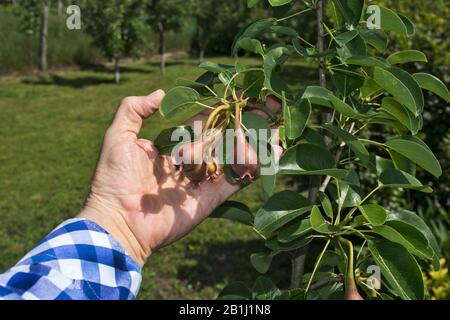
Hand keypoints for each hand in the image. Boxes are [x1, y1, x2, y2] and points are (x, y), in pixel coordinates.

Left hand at [78, 89, 280, 265]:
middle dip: (248, 122)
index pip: (204, 122)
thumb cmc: (114, 178)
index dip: (224, 109)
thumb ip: (133, 109)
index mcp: (173, 147)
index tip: (243, 95)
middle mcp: (191, 162)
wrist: (118, 220)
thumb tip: (161, 93)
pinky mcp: (212, 199)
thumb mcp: (118, 136)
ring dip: (257, 143)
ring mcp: (203, 180)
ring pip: (235, 158)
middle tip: (272, 107)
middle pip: (225, 138)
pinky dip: (255, 168)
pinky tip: (273, 153)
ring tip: (278, 128)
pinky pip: (236, 180)